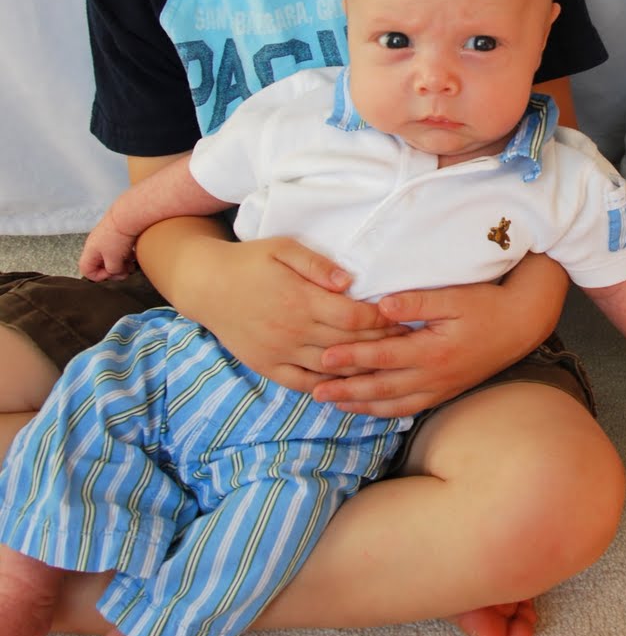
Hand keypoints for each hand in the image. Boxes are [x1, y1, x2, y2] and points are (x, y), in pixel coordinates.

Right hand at [79, 212, 136, 281]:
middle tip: (126, 271)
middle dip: (114, 270)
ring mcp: (105, 238)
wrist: (128, 216)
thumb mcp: (114, 260)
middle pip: (101, 264)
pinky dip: (125, 254)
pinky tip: (134, 254)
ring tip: (132, 264)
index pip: (86, 271)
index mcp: (90, 251)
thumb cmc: (118, 236)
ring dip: (122, 263)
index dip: (99, 276)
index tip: (112, 273)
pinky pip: (118, 249)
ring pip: (111, 257)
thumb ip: (113, 271)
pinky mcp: (116, 233)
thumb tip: (118, 272)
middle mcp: (95, 244)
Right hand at [171, 237, 406, 393]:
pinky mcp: (268, 367)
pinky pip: (304, 383)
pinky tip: (349, 385)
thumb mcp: (283, 248)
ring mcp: (281, 352)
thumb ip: (317, 265)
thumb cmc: (250, 261)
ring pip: (332, 368)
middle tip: (409, 342)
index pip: (354, 316)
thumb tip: (349, 282)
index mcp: (301, 300)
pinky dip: (329, 387)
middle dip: (382, 343)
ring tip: (389, 366)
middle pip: (349, 343)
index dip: (382, 318)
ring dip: (363, 369)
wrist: (206, 286)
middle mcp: (294, 331)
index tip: (403, 316)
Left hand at [312, 277, 555, 416]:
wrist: (521, 325)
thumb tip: (381, 306)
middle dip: (346, 390)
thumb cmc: (486, 305)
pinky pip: (409, 408)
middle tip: (315, 391)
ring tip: (334, 403)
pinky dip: (385, 411)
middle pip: (381, 387)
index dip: (351, 357)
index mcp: (433, 350)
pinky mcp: (445, 391)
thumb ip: (416, 302)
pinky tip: (368, 408)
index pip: (383, 356)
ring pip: (393, 404)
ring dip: (361, 405)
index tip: (323, 358)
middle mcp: (434, 375)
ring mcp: (440, 387)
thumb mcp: (454, 297)